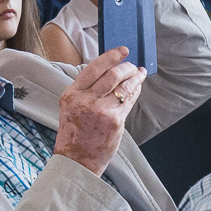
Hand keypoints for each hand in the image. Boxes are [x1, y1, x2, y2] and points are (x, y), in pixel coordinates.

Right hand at [52, 47, 144, 174]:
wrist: (77, 160)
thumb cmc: (75, 132)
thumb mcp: (71, 106)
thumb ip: (86, 89)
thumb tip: (109, 70)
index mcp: (71, 95)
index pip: (93, 68)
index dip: (110, 56)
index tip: (122, 51)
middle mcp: (85, 101)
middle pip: (112, 74)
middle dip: (126, 67)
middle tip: (132, 65)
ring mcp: (101, 111)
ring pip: (124, 86)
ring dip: (135, 77)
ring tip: (139, 73)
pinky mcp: (115, 121)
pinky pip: (129, 100)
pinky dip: (135, 91)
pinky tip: (138, 86)